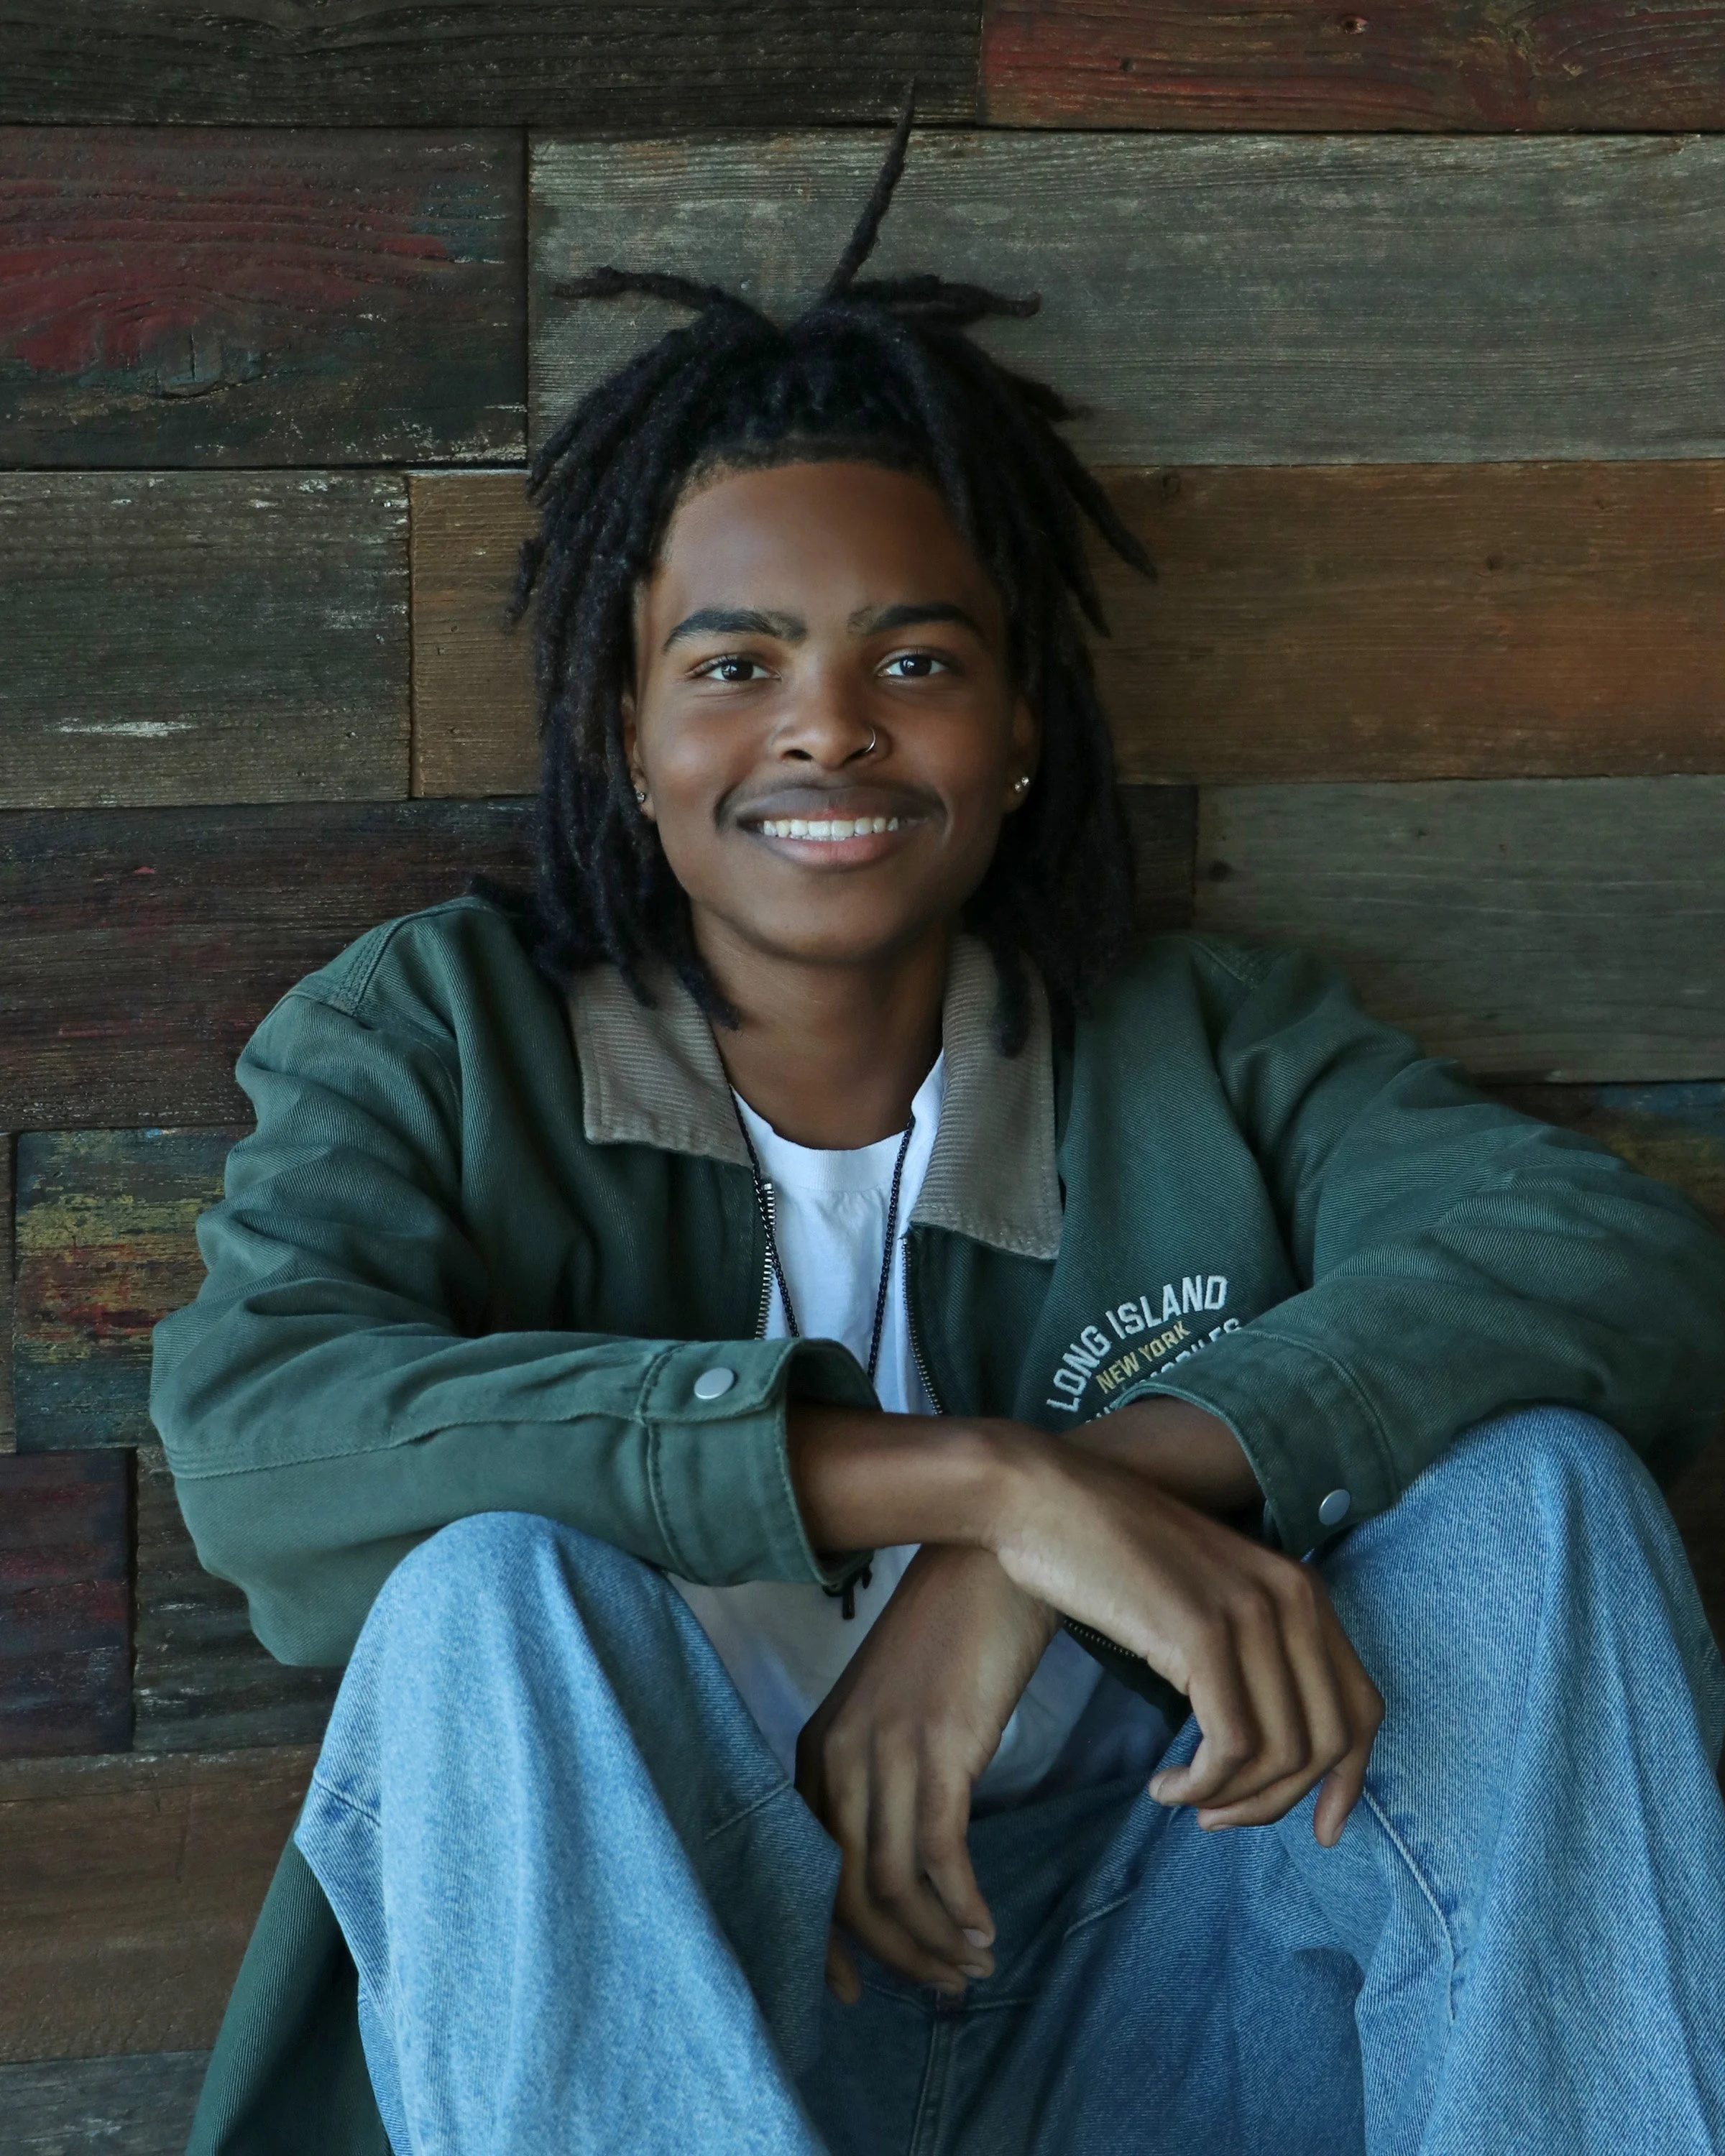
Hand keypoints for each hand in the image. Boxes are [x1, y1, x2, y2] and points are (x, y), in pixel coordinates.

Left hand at [796, 1545, 1056, 2001]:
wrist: (991, 1561)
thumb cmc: (953, 1638)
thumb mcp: (898, 1709)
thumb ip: (886, 1774)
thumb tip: (905, 1861)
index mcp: (818, 1749)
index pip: (806, 1868)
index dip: (828, 1941)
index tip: (854, 1992)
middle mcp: (839, 1756)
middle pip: (846, 1890)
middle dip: (895, 1955)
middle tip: (942, 1987)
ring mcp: (887, 1751)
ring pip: (892, 1882)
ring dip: (935, 1939)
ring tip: (974, 1963)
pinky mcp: (940, 1748)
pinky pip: (939, 1853)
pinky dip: (961, 1904)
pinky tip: (986, 1925)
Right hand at [987, 1435, 1381, 1842]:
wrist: (1042, 1497)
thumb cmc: (1108, 1550)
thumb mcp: (1204, 1593)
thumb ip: (1250, 1646)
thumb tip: (1267, 1743)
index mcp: (1300, 1589)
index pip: (1363, 1706)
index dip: (1350, 1781)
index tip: (1321, 1832)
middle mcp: (1291, 1597)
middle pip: (1329, 1742)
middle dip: (1278, 1802)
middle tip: (1220, 1818)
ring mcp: (1248, 1613)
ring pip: (1282, 1753)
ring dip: (1234, 1800)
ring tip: (1187, 1801)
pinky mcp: (1200, 1634)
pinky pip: (1232, 1745)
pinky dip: (1203, 1785)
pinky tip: (1165, 1787)